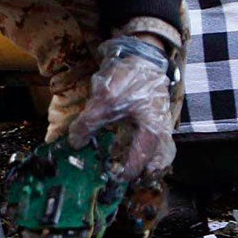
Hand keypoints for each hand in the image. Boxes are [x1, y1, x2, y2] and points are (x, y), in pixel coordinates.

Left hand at [69, 36, 179, 180]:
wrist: (142, 56)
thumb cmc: (128, 78)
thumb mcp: (104, 100)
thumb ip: (89, 124)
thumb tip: (75, 143)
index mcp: (152, 130)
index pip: (140, 161)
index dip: (125, 172)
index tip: (111, 177)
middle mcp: (161, 132)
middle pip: (158, 163)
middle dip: (143, 175)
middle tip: (126, 181)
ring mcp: (162, 125)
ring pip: (161, 155)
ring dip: (147, 166)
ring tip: (133, 172)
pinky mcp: (157, 119)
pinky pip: (157, 144)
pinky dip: (147, 152)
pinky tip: (133, 152)